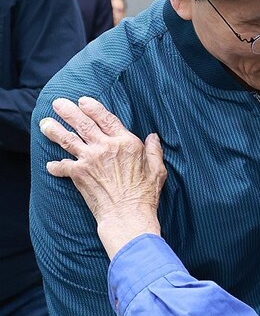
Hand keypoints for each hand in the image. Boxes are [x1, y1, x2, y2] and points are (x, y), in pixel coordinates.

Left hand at [40, 96, 165, 258]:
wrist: (127, 215)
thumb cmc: (145, 194)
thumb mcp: (158, 169)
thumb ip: (154, 150)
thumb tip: (153, 136)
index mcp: (126, 142)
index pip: (106, 118)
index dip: (93, 108)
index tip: (83, 101)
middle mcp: (105, 147)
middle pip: (82, 123)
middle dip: (68, 111)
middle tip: (57, 103)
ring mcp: (89, 159)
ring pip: (67, 139)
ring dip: (54, 130)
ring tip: (45, 123)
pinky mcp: (78, 174)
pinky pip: (62, 166)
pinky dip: (55, 166)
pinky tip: (51, 165)